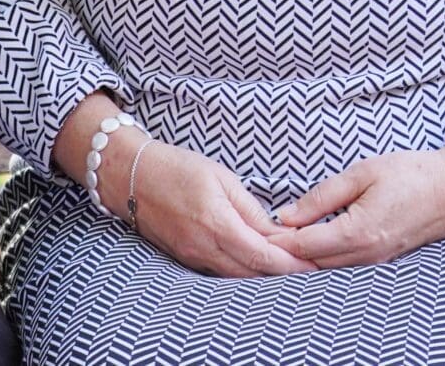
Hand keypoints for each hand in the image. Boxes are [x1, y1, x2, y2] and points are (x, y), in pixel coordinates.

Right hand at [117, 142, 312, 276]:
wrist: (129, 176)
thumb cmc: (176, 167)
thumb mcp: (220, 177)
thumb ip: (250, 208)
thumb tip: (277, 231)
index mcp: (216, 222)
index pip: (262, 254)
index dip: (291, 263)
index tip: (315, 264)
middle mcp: (204, 247)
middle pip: (253, 272)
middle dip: (284, 273)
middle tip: (312, 270)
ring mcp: (192, 256)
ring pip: (237, 277)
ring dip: (264, 275)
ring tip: (291, 269)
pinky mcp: (185, 258)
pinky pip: (220, 272)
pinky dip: (242, 271)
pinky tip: (257, 264)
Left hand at [263, 150, 444, 268]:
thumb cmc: (410, 174)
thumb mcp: (362, 173)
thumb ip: (322, 197)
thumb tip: (286, 216)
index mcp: (358, 233)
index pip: (304, 246)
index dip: (276, 241)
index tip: (253, 232)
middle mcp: (366, 254)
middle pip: (311, 263)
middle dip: (283, 253)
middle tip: (255, 238)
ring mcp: (375, 261)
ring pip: (326, 268)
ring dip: (301, 258)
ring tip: (276, 241)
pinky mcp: (380, 258)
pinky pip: (343, 265)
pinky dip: (321, 258)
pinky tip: (307, 244)